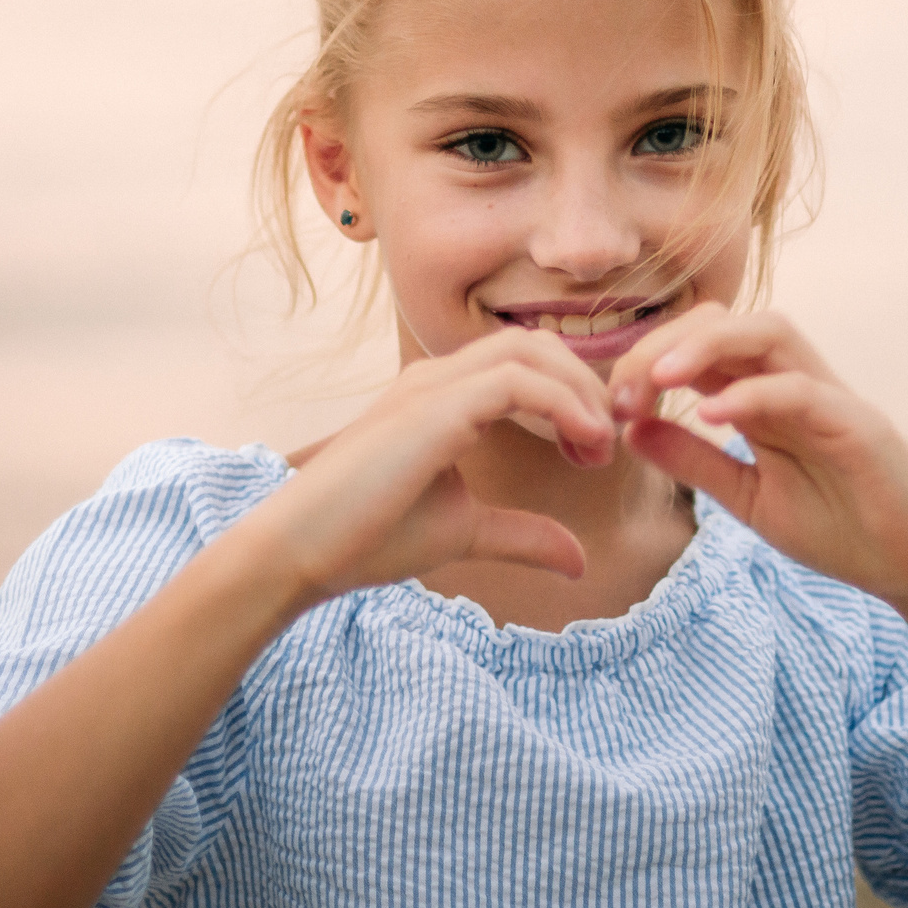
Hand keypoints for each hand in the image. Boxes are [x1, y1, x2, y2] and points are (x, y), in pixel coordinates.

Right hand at [243, 328, 615, 602]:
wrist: (302, 550)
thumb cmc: (369, 536)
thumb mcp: (465, 533)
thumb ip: (523, 535)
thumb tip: (580, 561)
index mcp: (442, 394)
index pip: (525, 362)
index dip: (574, 395)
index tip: (595, 452)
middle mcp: (437, 377)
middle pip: (535, 346)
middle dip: (585, 386)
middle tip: (605, 446)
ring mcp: (432, 386)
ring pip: (529, 352)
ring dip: (579, 391)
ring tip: (597, 445)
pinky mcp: (432, 408)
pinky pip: (516, 383)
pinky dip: (562, 405)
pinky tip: (581, 444)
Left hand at [607, 304, 907, 611]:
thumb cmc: (840, 530)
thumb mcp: (749, 498)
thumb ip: (695, 462)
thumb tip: (631, 431)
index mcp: (766, 396)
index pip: (702, 346)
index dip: (649, 361)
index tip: (613, 405)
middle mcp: (797, 381)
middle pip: (727, 321)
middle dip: (666, 344)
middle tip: (624, 391)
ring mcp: (830, 396)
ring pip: (768, 332)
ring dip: (705, 347)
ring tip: (657, 379)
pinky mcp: (860, 424)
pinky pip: (802, 390)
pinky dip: (753, 394)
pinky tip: (711, 416)